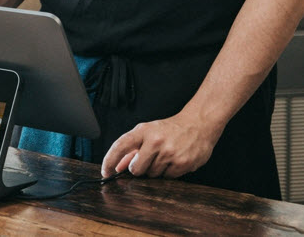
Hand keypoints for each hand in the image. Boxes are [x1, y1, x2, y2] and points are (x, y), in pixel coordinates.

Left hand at [101, 111, 221, 178]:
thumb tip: (117, 167)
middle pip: (136, 169)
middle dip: (139, 168)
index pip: (120, 146)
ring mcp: (169, 153)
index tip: (105, 171)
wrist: (198, 124)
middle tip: (149, 159)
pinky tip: (174, 160)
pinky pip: (168, 178)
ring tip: (164, 156)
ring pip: (152, 175)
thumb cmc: (169, 129)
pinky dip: (169, 172)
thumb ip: (131, 150)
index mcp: (143, 131)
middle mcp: (155, 141)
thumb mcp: (147, 133)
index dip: (109, 161)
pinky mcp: (182, 163)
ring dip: (156, 170)